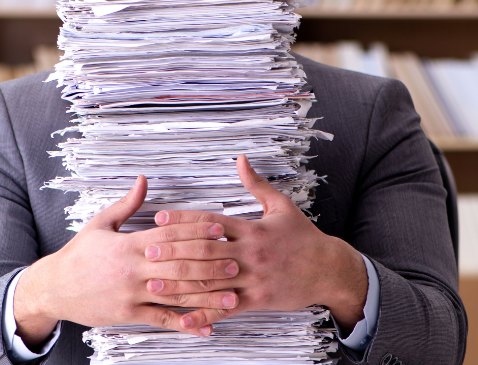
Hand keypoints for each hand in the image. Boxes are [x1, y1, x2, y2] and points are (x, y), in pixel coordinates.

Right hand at [14, 176, 242, 346]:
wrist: (53, 287)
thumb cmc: (78, 255)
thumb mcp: (100, 224)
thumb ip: (126, 204)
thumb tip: (143, 180)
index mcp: (129, 244)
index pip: (170, 234)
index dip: (197, 229)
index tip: (220, 227)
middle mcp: (133, 269)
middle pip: (179, 264)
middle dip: (209, 263)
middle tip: (235, 262)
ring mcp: (132, 294)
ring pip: (176, 293)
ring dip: (206, 295)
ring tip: (231, 295)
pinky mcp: (128, 314)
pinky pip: (162, 319)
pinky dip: (186, 323)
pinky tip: (207, 325)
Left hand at [146, 155, 367, 331]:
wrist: (329, 270)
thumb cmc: (304, 238)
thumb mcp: (281, 207)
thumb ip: (256, 184)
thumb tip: (240, 159)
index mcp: (251, 229)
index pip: (210, 221)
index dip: (183, 220)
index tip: (159, 219)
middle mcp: (250, 253)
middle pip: (205, 251)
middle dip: (174, 252)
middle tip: (148, 252)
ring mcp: (253, 278)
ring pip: (211, 281)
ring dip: (180, 283)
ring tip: (155, 284)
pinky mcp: (258, 300)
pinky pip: (226, 308)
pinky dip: (204, 314)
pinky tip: (185, 318)